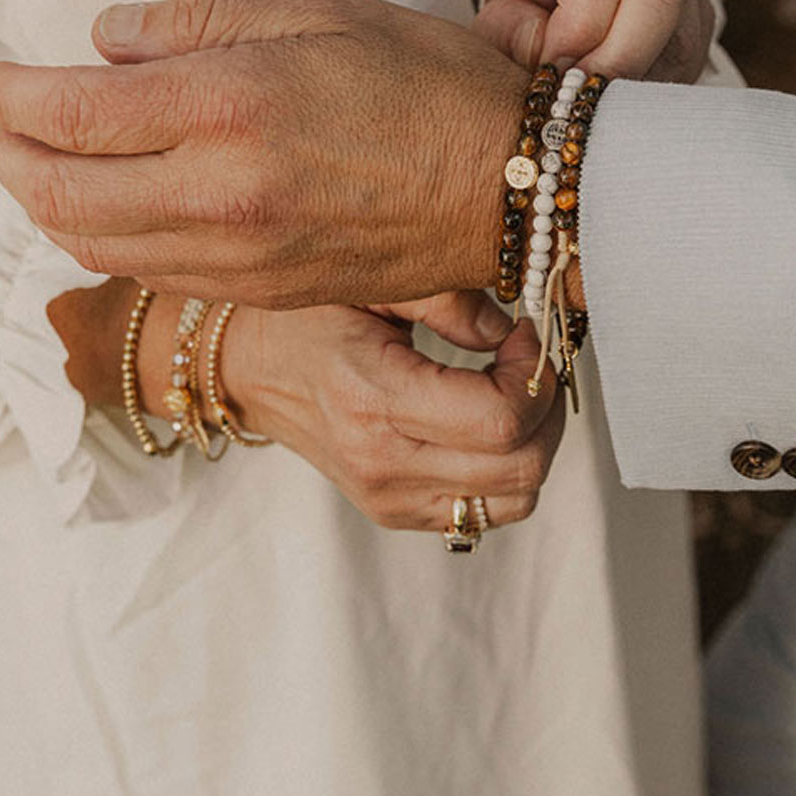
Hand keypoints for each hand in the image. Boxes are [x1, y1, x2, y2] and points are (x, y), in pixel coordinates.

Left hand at [0, 0, 527, 308]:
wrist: (512, 185)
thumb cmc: (431, 85)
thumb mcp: (322, 14)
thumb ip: (201, 20)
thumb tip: (109, 40)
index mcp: (230, 108)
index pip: (68, 114)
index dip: (6, 96)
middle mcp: (221, 194)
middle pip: (59, 194)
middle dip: (10, 157)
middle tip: (4, 123)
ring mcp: (243, 256)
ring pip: (98, 246)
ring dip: (52, 205)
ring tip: (51, 166)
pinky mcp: (269, 291)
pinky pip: (158, 275)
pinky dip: (113, 241)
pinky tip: (124, 208)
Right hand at [222, 291, 563, 529]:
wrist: (250, 370)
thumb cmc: (308, 318)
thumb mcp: (371, 283)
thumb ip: (449, 300)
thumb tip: (510, 333)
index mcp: (376, 401)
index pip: (500, 421)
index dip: (535, 377)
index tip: (523, 335)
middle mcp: (385, 464)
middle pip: (520, 468)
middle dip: (545, 409)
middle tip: (526, 361)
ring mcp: (390, 498)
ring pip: (515, 499)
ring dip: (534, 443)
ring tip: (510, 390)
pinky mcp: (396, 512)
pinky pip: (486, 511)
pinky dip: (505, 469)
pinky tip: (485, 421)